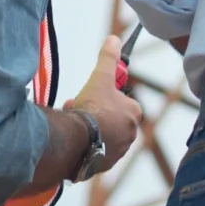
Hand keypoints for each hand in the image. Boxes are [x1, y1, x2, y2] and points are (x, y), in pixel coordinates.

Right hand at [65, 34, 141, 166]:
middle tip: (77, 108)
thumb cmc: (92, 109)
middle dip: (93, 112)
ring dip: (87, 129)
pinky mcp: (102, 165)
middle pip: (109, 118)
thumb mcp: (100, 78)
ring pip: (100, 135)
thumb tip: (114, 40)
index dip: (103, 95)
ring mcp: (116, 152)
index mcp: (133, 114)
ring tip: (72, 123)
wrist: (76, 141)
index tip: (90, 94)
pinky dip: (83, 146)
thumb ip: (108, 59)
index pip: (120, 101)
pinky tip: (71, 140)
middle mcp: (129, 136)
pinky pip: (92, 152)